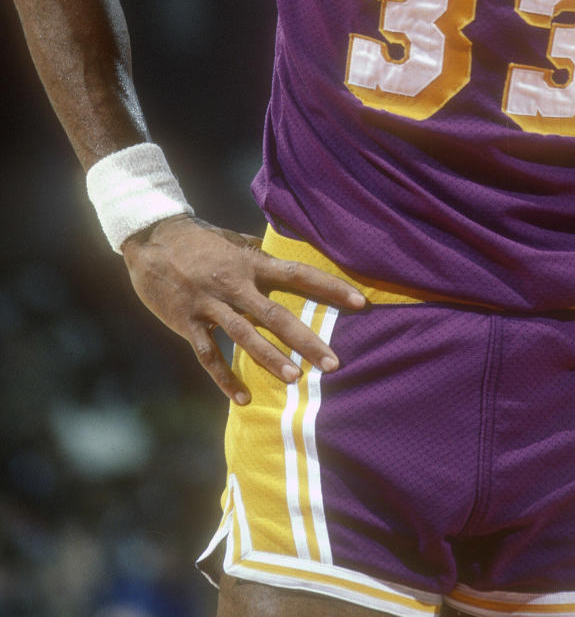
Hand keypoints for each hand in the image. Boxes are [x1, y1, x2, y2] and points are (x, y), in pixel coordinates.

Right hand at [121, 215, 366, 403]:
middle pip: (276, 314)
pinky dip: (225, 378)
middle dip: (306, 339)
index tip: (360, 302)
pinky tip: (243, 398)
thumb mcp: (233, 241)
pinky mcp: (187, 322)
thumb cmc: (198, 239)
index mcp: (250, 262)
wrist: (151, 238)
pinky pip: (208, 355)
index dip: (330, 287)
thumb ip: (258, 253)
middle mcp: (234, 284)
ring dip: (271, 359)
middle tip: (334, 362)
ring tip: (296, 379)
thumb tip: (283, 257)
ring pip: (245, 336)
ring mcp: (210, 304)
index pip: (298, 274)